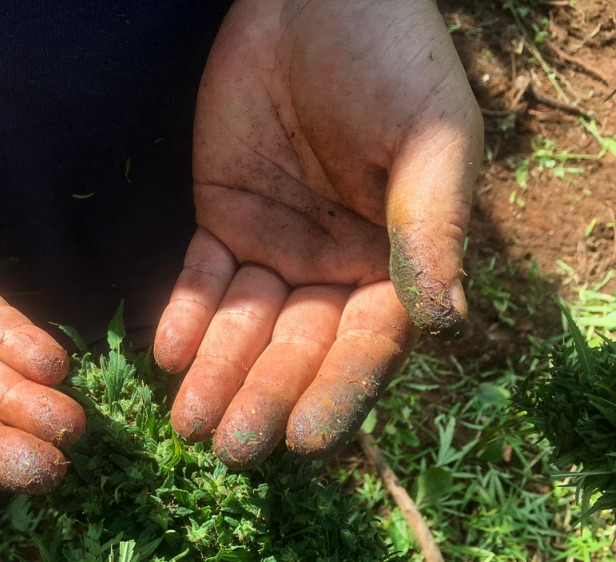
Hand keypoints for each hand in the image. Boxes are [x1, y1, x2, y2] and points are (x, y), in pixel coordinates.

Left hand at [154, 0, 481, 468]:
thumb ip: (431, 226)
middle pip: (299, 345)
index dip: (339, 389)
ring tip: (188, 419)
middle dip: (266, 395)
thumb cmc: (389, 59)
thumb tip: (447, 320)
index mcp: (397, 257)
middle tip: (233, 447)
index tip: (309, 438)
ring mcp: (275, 244)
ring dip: (217, 372)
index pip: (368, 340)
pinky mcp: (223, 216)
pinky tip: (168, 349)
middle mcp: (335, 264)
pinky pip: (203, 276)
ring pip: (246, 323)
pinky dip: (187, 312)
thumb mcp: (428, 139)